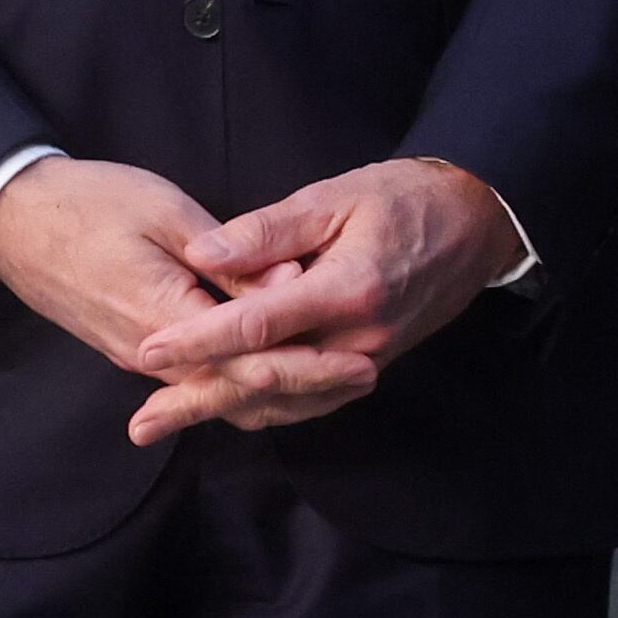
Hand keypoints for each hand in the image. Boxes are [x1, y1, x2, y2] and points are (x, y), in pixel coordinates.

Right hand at [0, 158, 362, 442]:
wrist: (15, 221)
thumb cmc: (91, 202)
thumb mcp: (166, 212)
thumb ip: (231, 257)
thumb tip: (290, 287)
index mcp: (164, 317)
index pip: (250, 359)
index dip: (310, 363)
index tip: (359, 359)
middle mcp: (151, 354)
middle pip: (240, 390)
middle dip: (306, 386)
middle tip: (366, 376)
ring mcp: (139, 358)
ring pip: (219, 395)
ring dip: (278, 392)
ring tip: (336, 383)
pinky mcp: (133, 351)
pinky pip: (198, 382)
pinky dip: (242, 385)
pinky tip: (277, 375)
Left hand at [134, 160, 523, 440]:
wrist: (475, 222)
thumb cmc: (404, 198)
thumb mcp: (335, 195)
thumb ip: (268, 231)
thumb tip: (204, 256)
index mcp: (348, 289)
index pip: (259, 326)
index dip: (201, 340)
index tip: (149, 350)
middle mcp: (357, 338)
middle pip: (266, 381)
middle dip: (199, 400)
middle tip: (142, 422)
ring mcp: (368, 358)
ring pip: (286, 401)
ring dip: (225, 410)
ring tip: (168, 418)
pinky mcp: (370, 364)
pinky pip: (311, 400)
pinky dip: (266, 406)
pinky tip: (228, 406)